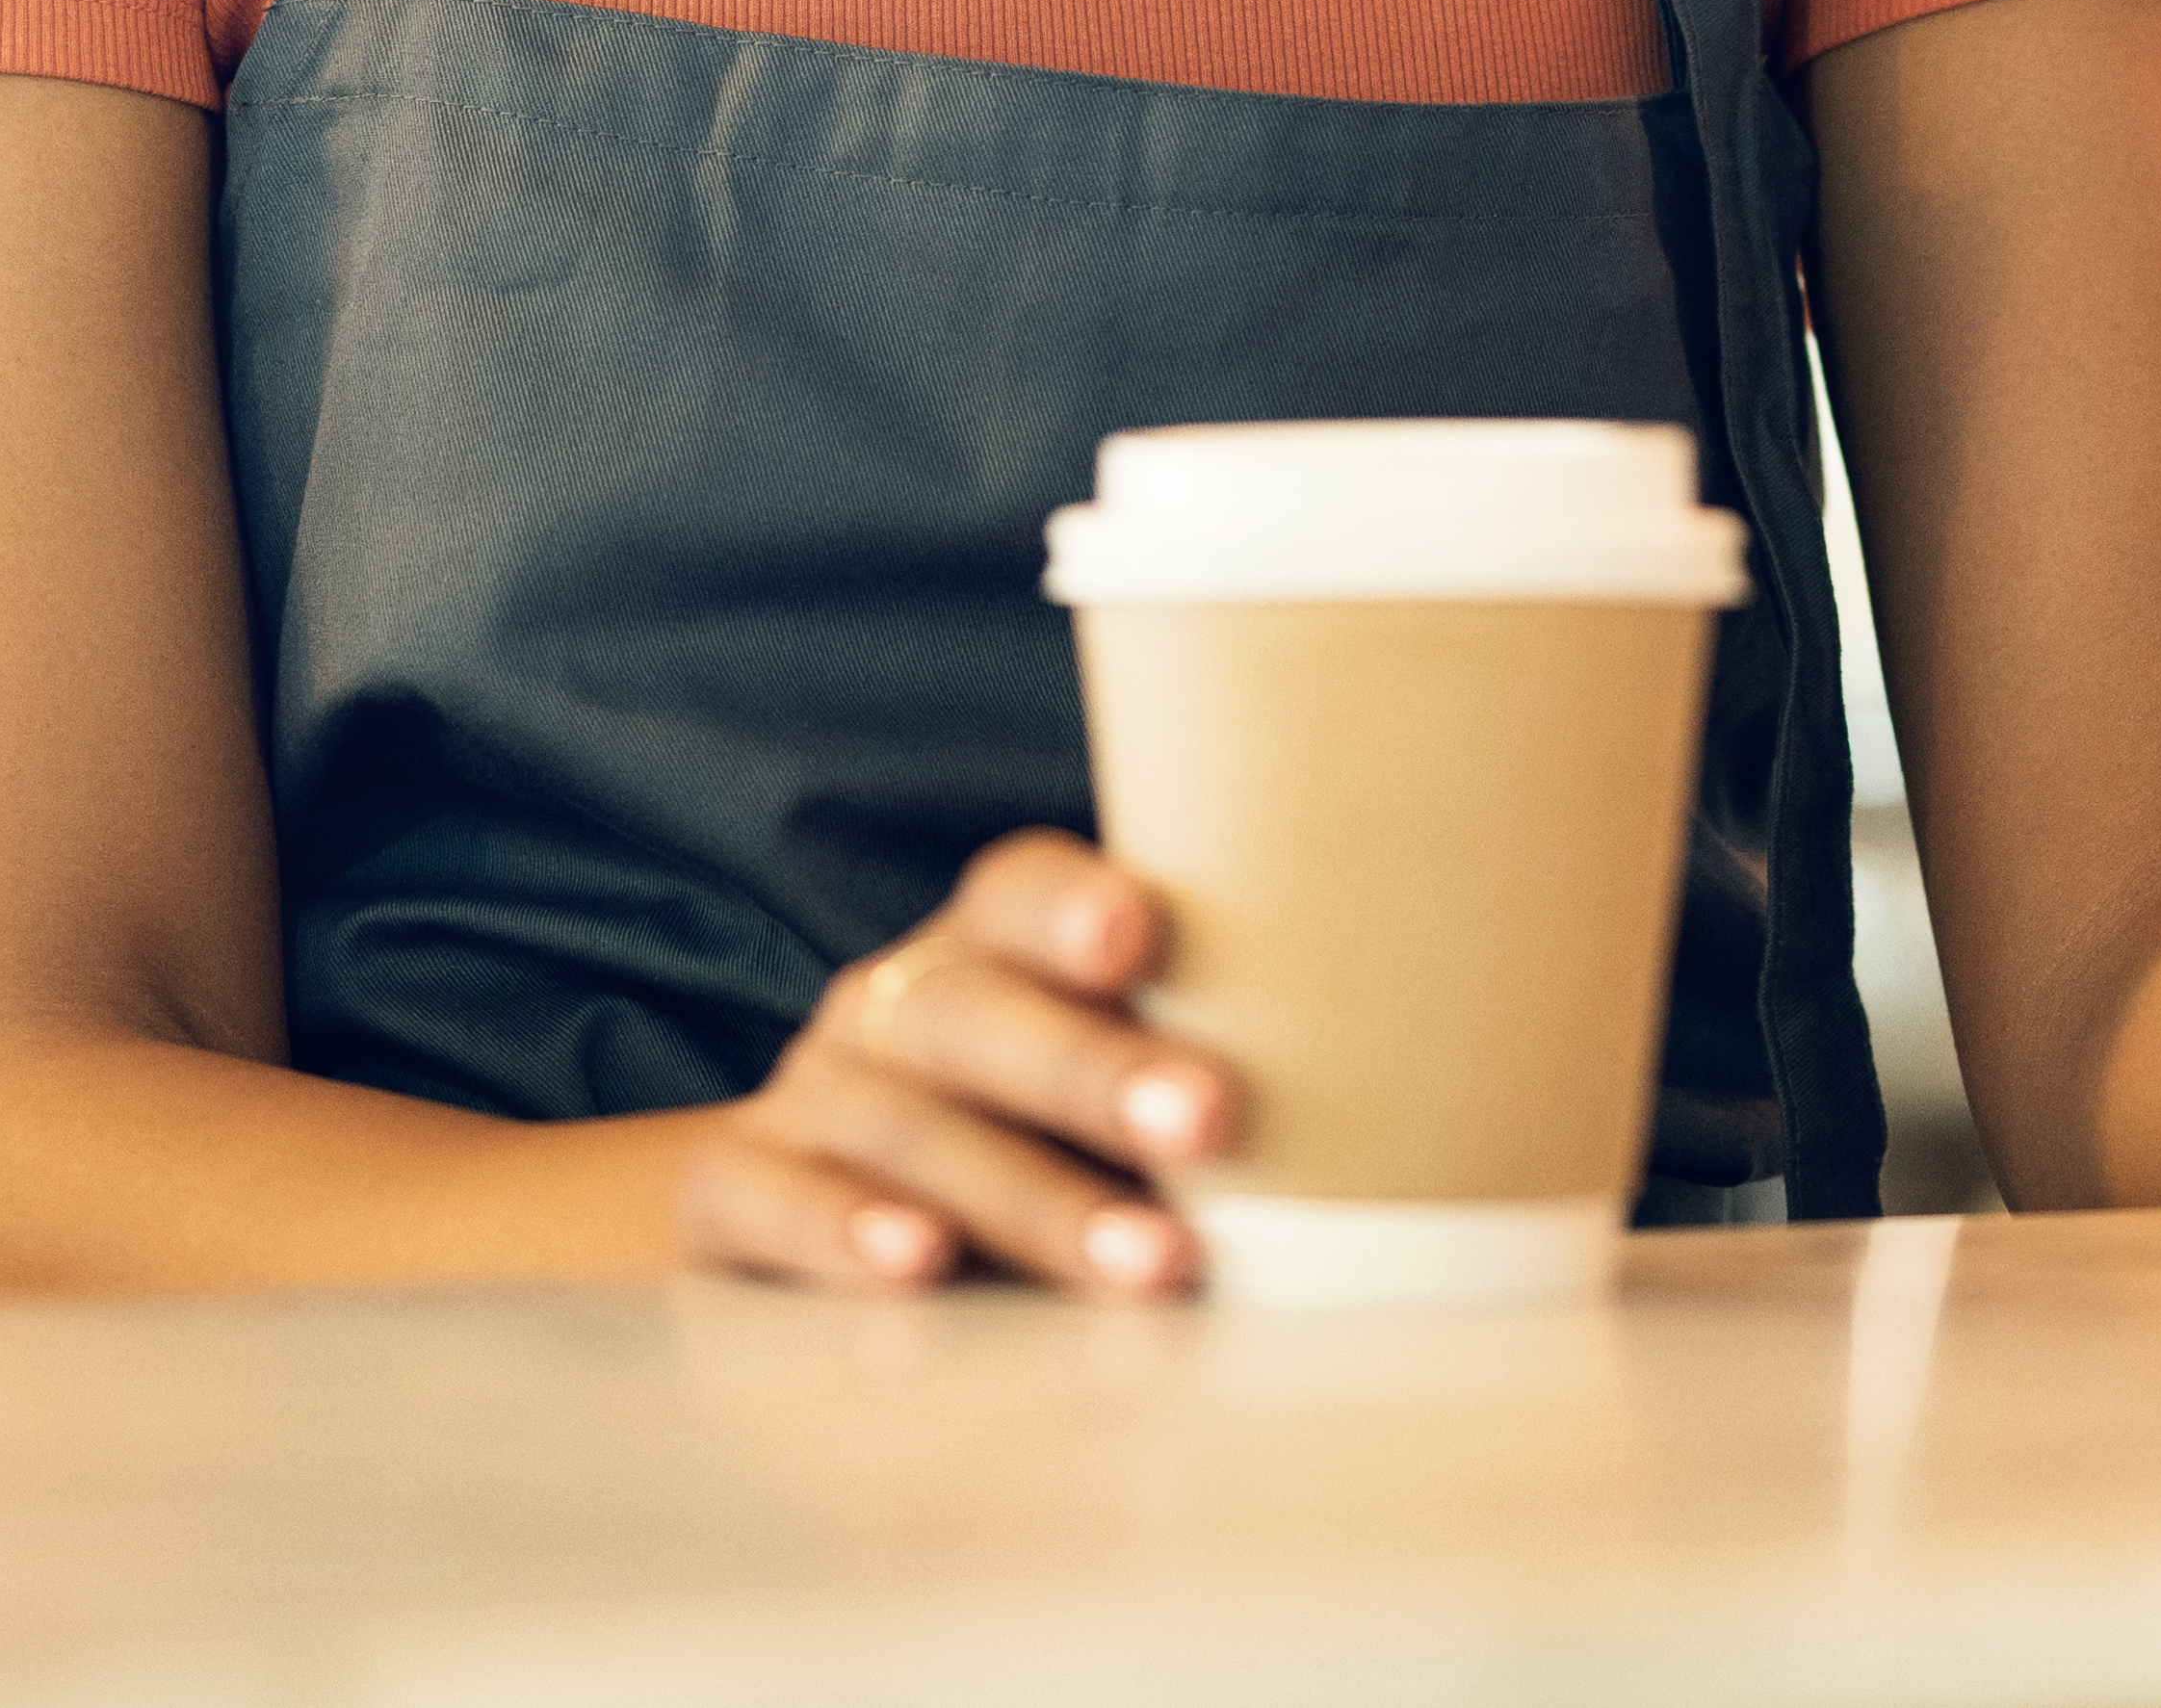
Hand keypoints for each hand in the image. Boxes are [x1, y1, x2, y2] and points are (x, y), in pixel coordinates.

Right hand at [681, 832, 1233, 1296]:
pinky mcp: (733, 1191)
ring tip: (1150, 1260)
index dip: (1075, 907)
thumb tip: (1426, 1115)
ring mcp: (812, 1094)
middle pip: (978, 1012)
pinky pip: (774, 1200)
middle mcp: (896, 1004)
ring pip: (907, 1126)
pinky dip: (842, 1233)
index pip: (1020, 890)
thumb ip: (1203, 1075)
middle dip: (1095, 1067)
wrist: (785, 1203)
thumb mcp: (1098, 1084)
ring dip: (1030, 1196)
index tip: (1143, 938)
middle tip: (1213, 1119)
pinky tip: (918, 1270)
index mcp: (987, 950)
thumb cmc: (1013, 1136)